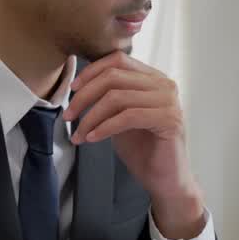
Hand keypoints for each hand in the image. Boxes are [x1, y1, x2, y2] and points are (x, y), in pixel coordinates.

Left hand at [63, 51, 202, 236]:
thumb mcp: (120, 117)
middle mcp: (164, 84)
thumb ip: (109, 98)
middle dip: (84, 96)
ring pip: (117, 97)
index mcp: (153, 78)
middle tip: (69, 115)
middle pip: (114, 76)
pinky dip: (105, 127)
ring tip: (79, 134)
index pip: (118, 59)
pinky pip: (127, 117)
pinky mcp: (169, 120)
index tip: (72, 89)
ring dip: (91, 117)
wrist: (165, 179)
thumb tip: (80, 86)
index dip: (91, 71)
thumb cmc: (144, 150)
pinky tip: (93, 138)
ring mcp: (169, 101)